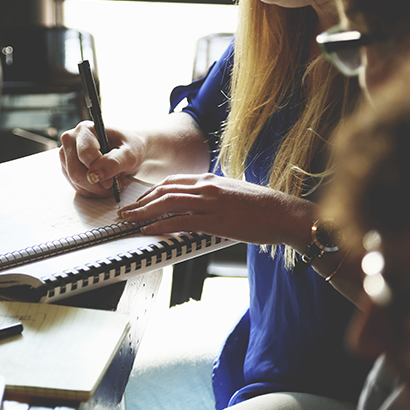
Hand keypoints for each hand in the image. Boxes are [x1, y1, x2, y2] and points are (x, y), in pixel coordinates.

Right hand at [58, 121, 146, 198]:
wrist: (128, 150)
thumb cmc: (130, 148)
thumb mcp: (130, 154)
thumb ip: (114, 162)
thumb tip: (94, 175)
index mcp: (85, 129)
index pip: (85, 154)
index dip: (99, 171)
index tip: (113, 181)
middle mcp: (71, 139)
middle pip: (76, 171)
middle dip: (96, 184)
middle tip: (113, 186)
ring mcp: (66, 154)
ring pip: (75, 181)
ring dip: (95, 189)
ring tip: (111, 184)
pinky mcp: (67, 167)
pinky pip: (76, 186)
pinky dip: (91, 191)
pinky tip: (103, 185)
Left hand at [117, 173, 315, 248]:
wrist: (283, 213)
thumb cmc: (262, 207)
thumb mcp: (232, 193)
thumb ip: (213, 196)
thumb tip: (198, 205)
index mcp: (210, 179)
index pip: (172, 182)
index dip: (151, 192)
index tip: (139, 201)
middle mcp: (207, 187)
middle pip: (164, 190)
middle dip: (141, 202)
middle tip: (125, 212)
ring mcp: (210, 202)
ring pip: (167, 203)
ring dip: (143, 212)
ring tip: (129, 220)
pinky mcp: (215, 220)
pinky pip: (181, 221)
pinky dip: (161, 225)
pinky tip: (148, 230)